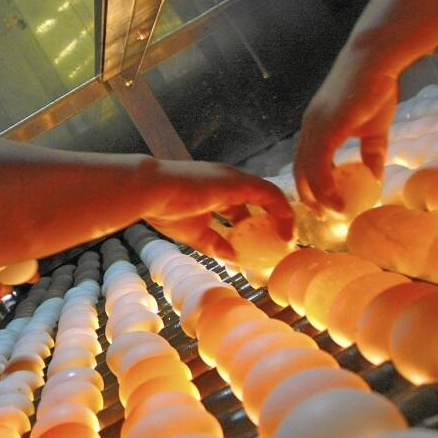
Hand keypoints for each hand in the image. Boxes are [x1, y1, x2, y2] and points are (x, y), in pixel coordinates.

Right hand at [143, 162, 293, 258]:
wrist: (150, 191)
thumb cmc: (164, 209)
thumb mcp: (194, 233)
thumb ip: (215, 244)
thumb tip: (232, 258)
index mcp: (216, 191)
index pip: (243, 206)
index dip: (255, 224)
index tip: (264, 244)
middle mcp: (229, 182)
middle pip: (259, 200)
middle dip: (272, 221)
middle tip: (280, 244)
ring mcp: (234, 180)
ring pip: (269, 195)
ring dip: (281, 218)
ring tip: (287, 240)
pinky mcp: (239, 182)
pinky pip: (270, 196)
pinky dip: (281, 213)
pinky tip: (285, 233)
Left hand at [295, 51, 397, 212]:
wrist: (377, 59)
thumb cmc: (375, 89)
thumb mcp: (374, 129)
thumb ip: (372, 153)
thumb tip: (375, 177)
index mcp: (316, 128)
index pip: (305, 163)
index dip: (311, 186)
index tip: (322, 206)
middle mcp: (310, 128)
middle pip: (299, 171)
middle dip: (308, 197)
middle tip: (322, 218)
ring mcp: (315, 126)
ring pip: (306, 170)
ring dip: (317, 196)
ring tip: (332, 214)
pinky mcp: (326, 126)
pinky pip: (318, 163)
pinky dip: (325, 185)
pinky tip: (336, 199)